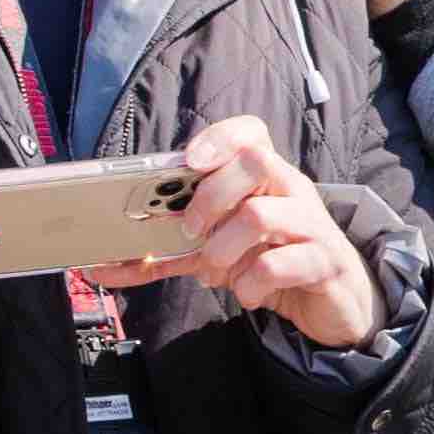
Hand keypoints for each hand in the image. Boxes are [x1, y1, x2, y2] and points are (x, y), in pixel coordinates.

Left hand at [125, 116, 380, 351]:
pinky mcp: (323, 261)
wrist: (332, 301)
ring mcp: (311, 224)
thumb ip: (165, 254)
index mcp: (266, 177)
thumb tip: (101, 266)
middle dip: (210, 197)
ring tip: (215, 271)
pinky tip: (247, 293)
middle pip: (253, 162)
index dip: (219, 138)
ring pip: (261, 214)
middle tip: (191, 231)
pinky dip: (250, 284)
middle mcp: (292, 190)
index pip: (251, 132)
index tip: (188, 162)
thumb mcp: (216, 252)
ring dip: (222, 248)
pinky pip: (279, 264)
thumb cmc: (271, 262)